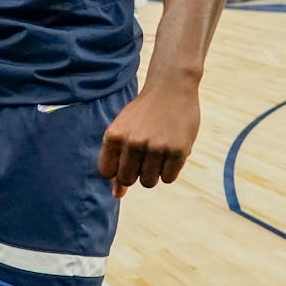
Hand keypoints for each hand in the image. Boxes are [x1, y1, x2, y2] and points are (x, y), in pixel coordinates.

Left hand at [97, 81, 200, 196]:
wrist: (171, 89)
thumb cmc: (142, 114)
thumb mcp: (123, 130)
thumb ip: (116, 160)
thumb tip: (116, 195)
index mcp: (114, 135)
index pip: (107, 172)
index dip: (116, 169)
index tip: (125, 158)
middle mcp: (133, 142)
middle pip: (128, 179)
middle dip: (134, 173)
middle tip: (142, 156)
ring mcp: (157, 147)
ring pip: (148, 182)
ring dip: (152, 173)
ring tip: (157, 153)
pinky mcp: (178, 151)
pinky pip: (168, 178)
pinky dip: (169, 170)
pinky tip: (170, 152)